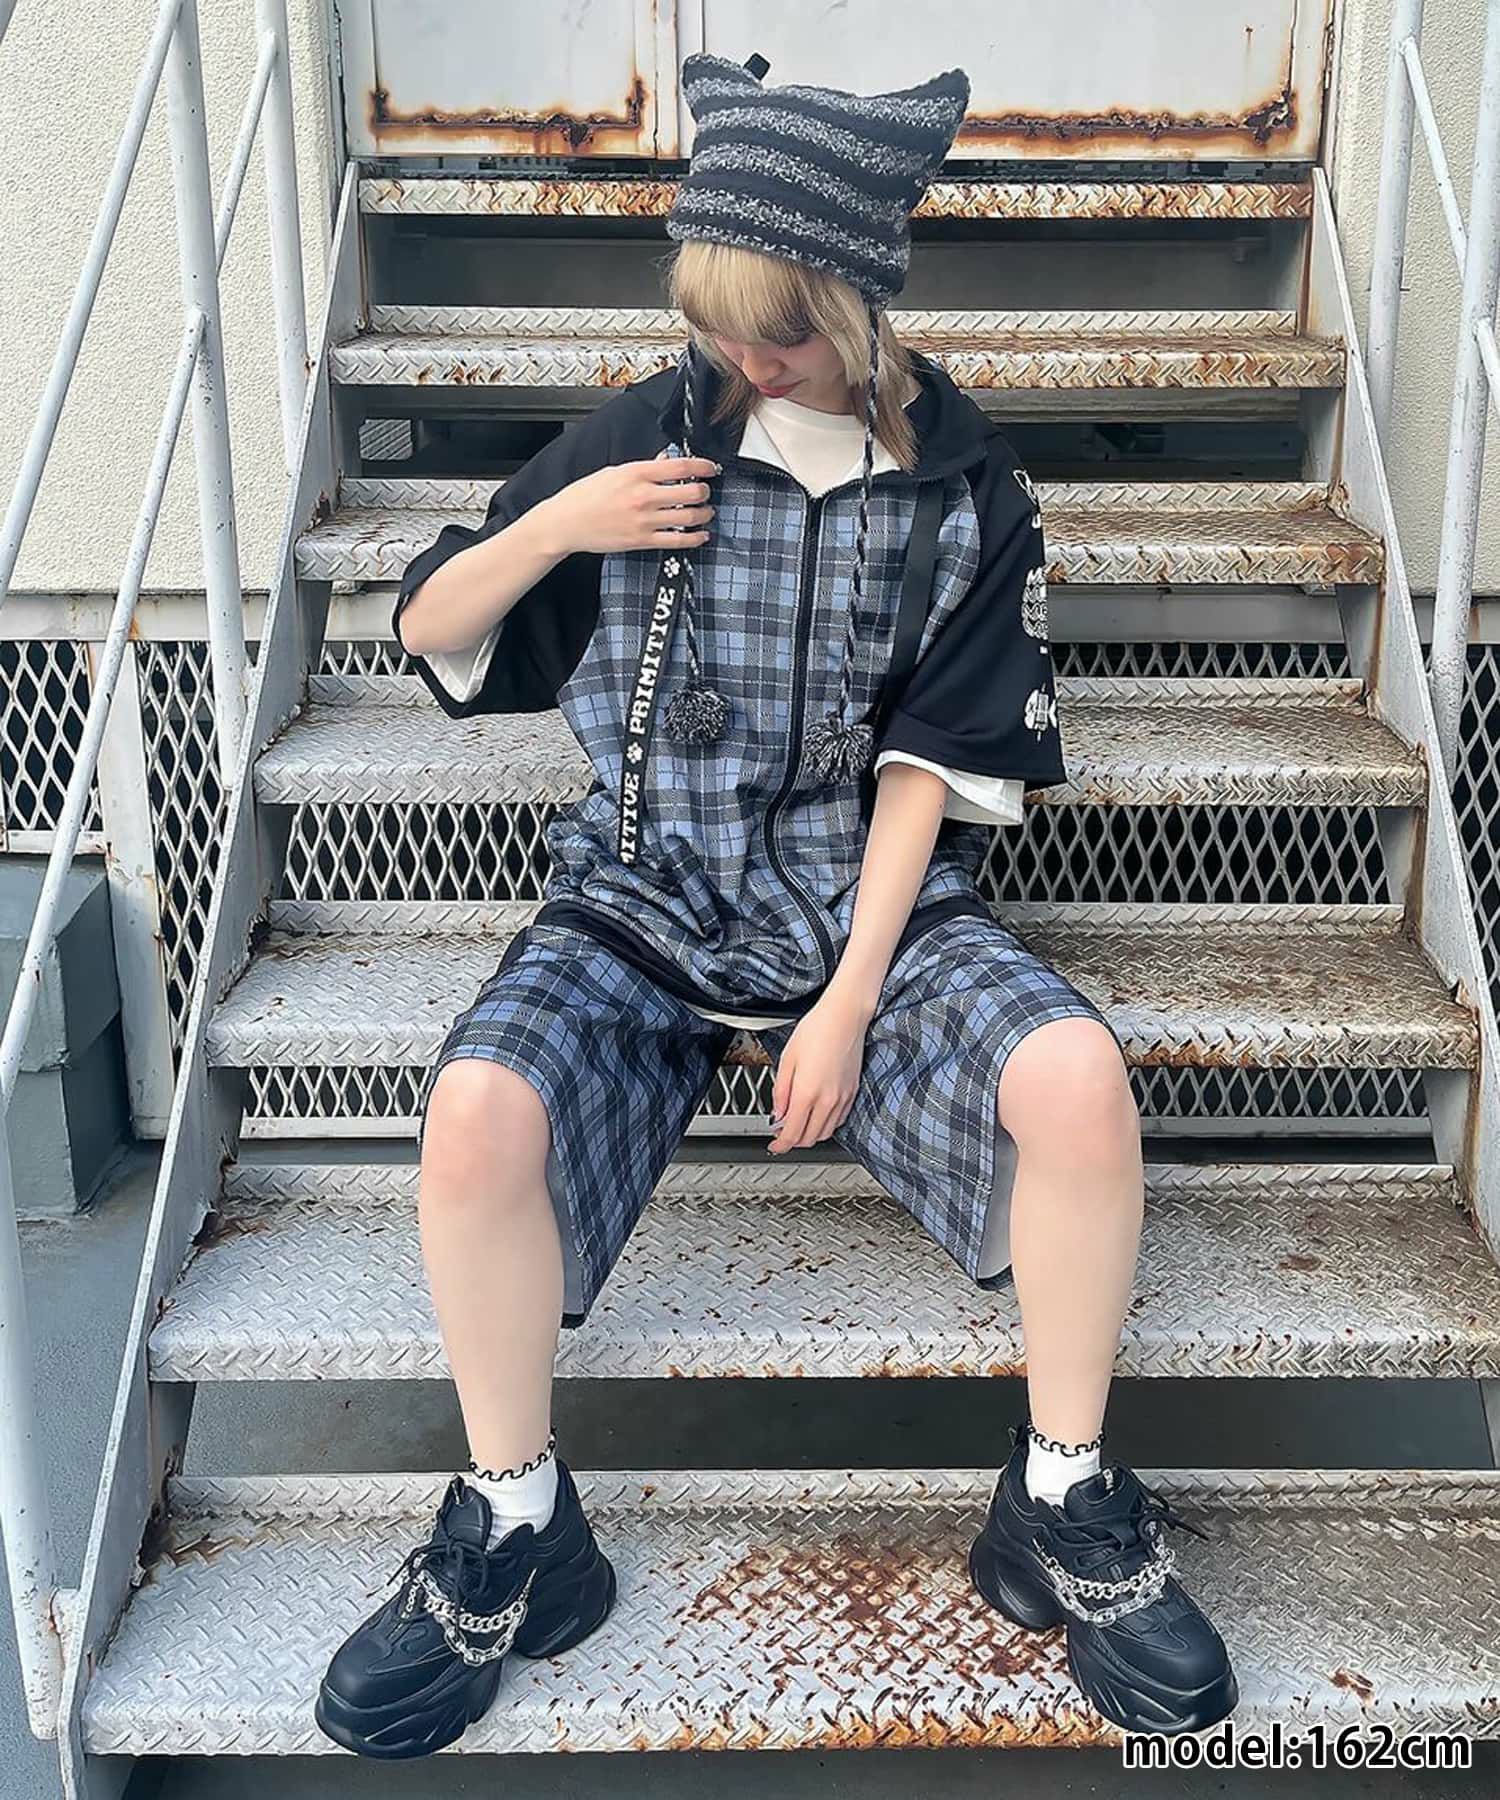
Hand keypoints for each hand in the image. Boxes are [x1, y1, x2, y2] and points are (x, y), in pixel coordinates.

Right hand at [539, 456, 720, 555]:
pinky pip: (678, 541)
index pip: (680, 466)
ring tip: (706, 512)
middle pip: (691, 492)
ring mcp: (644, 520)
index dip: (703, 466)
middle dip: (705, 491)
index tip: (711, 468)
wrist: (566, 523)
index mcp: (636, 474)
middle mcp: (643, 496)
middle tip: (705, 491)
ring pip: (689, 517)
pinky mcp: (642, 541)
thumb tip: (666, 461)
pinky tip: (701, 535)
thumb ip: (644, 468)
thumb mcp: (614, 472)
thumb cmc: (585, 496)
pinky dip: (695, 538)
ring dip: (704, 514)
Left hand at [767, 988, 871, 1152]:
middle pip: (809, 1138)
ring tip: (798, 1122)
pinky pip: (839, 1121)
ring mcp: (843, 1098)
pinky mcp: (852, 1093)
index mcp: (807, 1093)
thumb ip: (781, 1092)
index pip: (792, 1134)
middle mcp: (827, 1100)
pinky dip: (826, 1124)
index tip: (774, 1146)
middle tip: (781, 1132)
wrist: (844, 1017)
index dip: (780, 1145)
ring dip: (810, 1134)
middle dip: (793, 1141)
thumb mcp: (787, 1060)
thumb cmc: (816, 1030)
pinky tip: (817, 1114)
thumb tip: (777, 1114)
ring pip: (825, 1133)